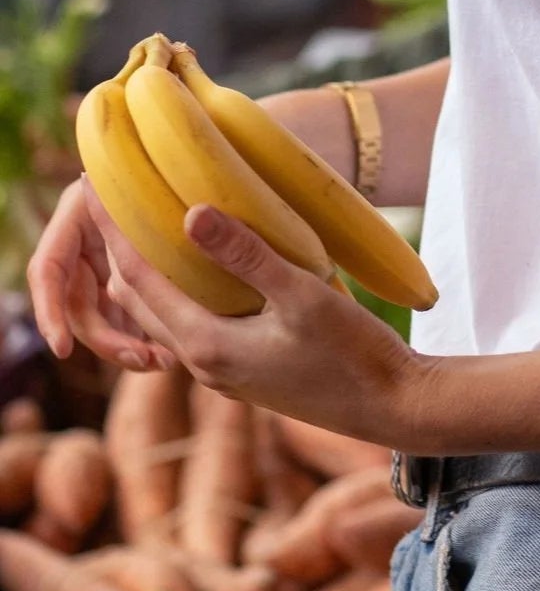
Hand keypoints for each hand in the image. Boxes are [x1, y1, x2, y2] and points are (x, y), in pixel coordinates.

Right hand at [28, 179, 173, 370]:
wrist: (190, 162)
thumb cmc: (175, 166)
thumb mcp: (157, 186)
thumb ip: (142, 214)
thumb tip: (155, 244)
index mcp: (77, 216)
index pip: (46, 272)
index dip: (50, 312)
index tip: (62, 349)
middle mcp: (83, 243)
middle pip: (77, 306)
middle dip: (106, 341)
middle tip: (144, 360)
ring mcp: (101, 263)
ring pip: (101, 319)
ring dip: (125, 346)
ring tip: (163, 362)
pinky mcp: (124, 279)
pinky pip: (124, 317)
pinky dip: (141, 336)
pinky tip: (168, 353)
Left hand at [85, 179, 428, 444]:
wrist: (391, 407)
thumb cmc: (353, 352)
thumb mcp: (303, 295)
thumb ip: (248, 256)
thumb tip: (190, 212)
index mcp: (206, 345)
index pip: (140, 279)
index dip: (116, 229)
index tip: (97, 183)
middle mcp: (203, 363)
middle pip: (139, 299)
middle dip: (121, 247)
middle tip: (113, 193)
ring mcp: (222, 371)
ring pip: (164, 313)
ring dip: (148, 269)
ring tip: (145, 220)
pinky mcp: (244, 369)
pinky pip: (192, 323)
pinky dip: (179, 288)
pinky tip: (197, 264)